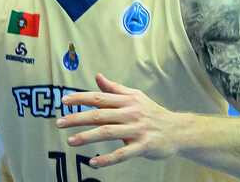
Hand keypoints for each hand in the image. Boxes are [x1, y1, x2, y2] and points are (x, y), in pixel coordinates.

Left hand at [60, 73, 190, 166]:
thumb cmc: (152, 112)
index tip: (63, 101)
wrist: (179, 130)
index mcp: (126, 100)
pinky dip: (107, 159)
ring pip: (107, 133)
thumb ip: (114, 88)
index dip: (79, 99)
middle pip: (99, 115)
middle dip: (77, 118)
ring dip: (87, 137)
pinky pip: (123, 153)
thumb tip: (98, 76)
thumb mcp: (135, 97)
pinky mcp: (144, 146)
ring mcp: (137, 130)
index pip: (98, 97)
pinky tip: (94, 162)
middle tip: (59, 123)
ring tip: (71, 141)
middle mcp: (130, 113)